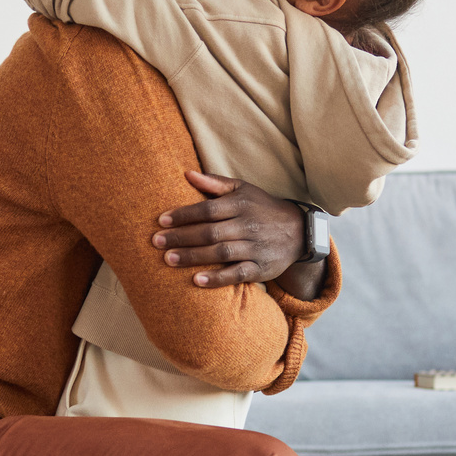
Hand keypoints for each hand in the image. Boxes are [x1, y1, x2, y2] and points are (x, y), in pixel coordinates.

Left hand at [153, 171, 316, 289]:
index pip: (207, 209)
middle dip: (181, 237)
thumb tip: (186, 174)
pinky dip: (217, 278)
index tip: (161, 220)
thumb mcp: (243, 190)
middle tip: (157, 242)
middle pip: (210, 232)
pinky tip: (197, 281)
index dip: (184, 215)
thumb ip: (215, 183)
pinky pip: (237, 273)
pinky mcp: (261, 268)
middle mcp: (247, 225)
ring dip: (193, 257)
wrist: (299, 232)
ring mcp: (255, 248)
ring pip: (220, 252)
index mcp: (240, 204)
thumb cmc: (262, 208)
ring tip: (169, 260)